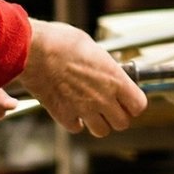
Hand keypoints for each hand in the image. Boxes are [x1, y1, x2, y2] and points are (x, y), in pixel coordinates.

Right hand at [12, 19, 146, 137]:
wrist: (34, 52)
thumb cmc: (62, 42)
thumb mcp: (92, 47)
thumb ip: (104, 65)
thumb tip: (107, 68)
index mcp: (114, 79)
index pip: (138, 105)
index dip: (134, 103)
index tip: (128, 99)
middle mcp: (103, 98)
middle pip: (122, 123)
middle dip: (117, 115)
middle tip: (109, 106)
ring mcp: (83, 109)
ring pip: (101, 131)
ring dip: (98, 122)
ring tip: (91, 110)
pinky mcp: (64, 115)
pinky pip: (76, 128)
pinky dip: (75, 122)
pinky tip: (72, 109)